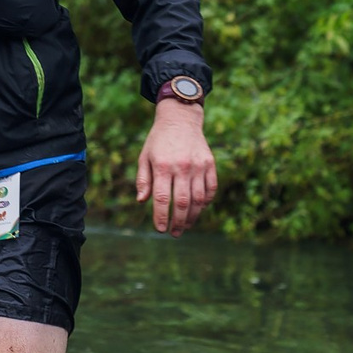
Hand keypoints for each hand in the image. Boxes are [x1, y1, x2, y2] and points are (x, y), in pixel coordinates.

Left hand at [137, 98, 214, 234]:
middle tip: (175, 233)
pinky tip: (198, 209)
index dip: (161, 217)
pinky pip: (211, 189)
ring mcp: (198, 166)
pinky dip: (206, 202)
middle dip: (178, 222)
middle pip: (182, 202)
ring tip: (186, 226)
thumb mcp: (145, 157)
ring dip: (193, 216)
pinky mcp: (209, 164)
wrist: (180, 119)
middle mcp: (181, 167)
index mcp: (162, 166)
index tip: (161, 229)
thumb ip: (143, 180)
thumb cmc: (158, 141)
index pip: (162, 198)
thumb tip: (141, 201)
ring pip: (198, 199)